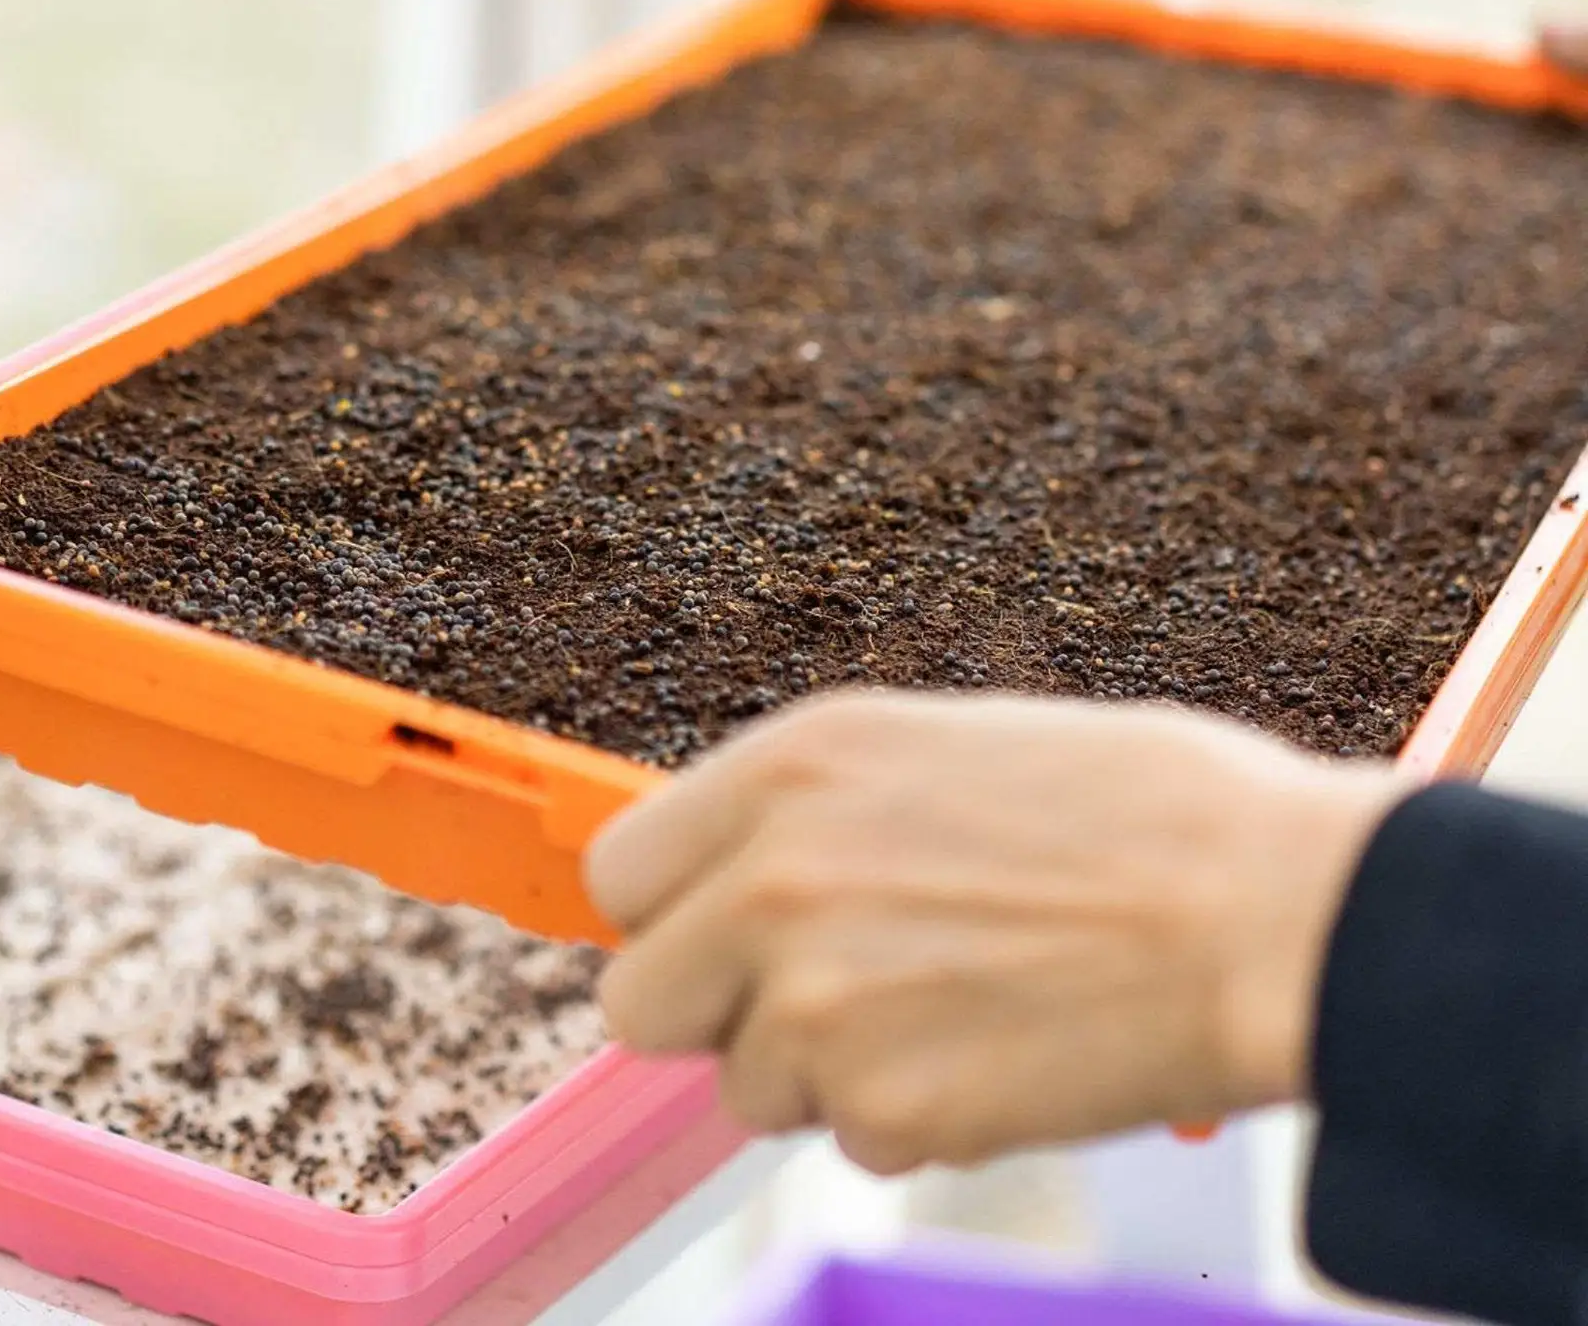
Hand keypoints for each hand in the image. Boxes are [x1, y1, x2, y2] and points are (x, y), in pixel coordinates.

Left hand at [584, 692, 1399, 1173]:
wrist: (1270, 912)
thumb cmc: (1140, 811)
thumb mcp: (940, 748)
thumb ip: (812, 813)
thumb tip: (734, 871)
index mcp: (788, 766)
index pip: (619, 873)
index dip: (671, 914)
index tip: (715, 933)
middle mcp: (770, 878)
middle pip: (640, 1001)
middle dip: (716, 1012)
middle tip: (814, 998)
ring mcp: (815, 1001)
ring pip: (747, 1086)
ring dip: (825, 1071)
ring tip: (951, 1008)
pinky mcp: (882, 1109)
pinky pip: (850, 1141)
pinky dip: (912, 1118)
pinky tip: (1002, 1050)